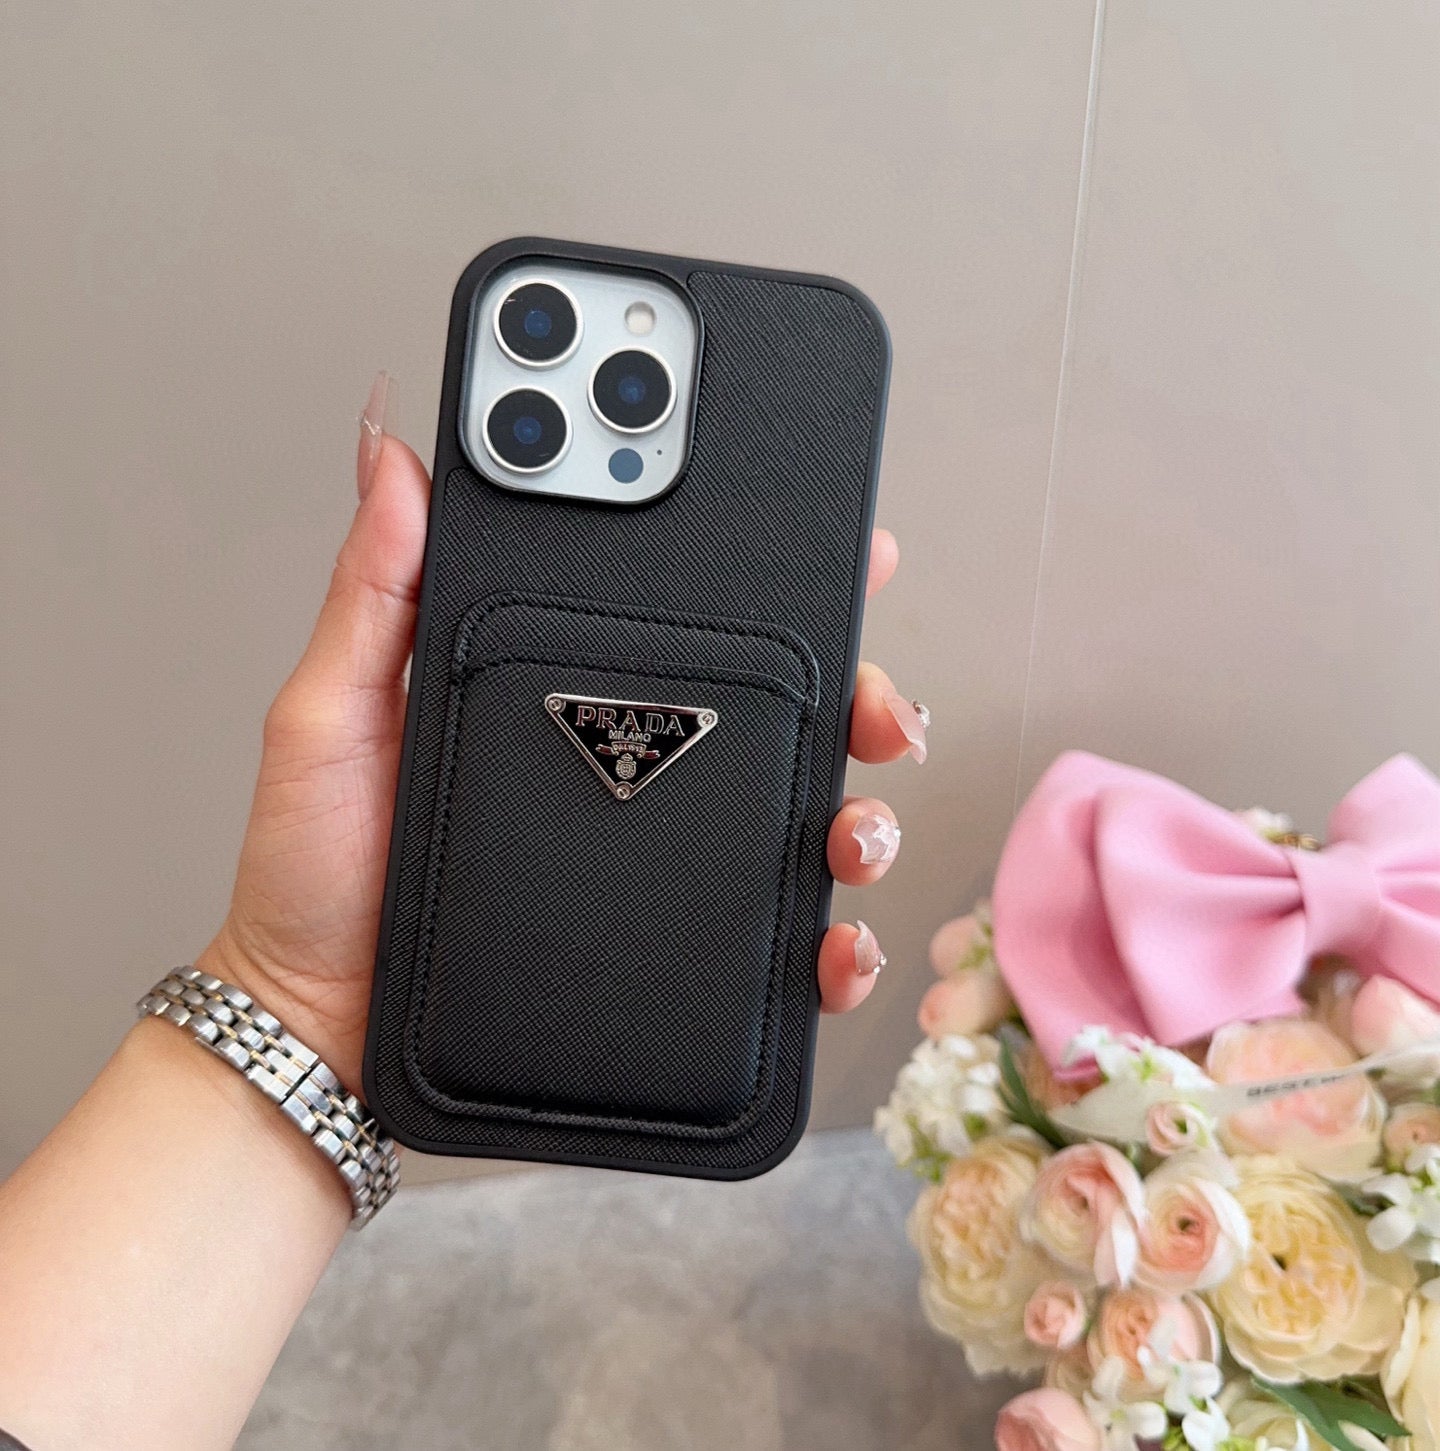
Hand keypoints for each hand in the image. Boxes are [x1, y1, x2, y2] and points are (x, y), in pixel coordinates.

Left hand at [198, 375, 926, 1088]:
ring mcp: (657, 862)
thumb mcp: (331, 715)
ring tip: (851, 821)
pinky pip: (779, 946)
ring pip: (802, 820)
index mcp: (564, 697)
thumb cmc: (318, 877)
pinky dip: (833, 945)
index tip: (819, 523)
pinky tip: (832, 943)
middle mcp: (629, 770)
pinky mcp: (670, 956)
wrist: (321, 1027)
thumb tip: (396, 461)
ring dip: (863, 809)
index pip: (681, 614)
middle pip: (778, 715)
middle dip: (855, 689)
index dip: (762, 566)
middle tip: (869, 690)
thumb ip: (370, 594)